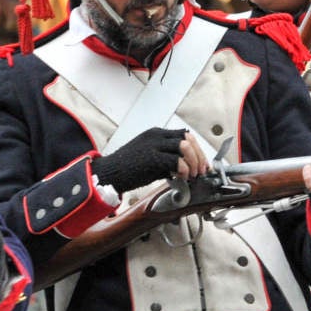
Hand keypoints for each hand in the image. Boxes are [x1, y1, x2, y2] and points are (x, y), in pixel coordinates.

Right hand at [93, 127, 208, 190]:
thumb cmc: (126, 168)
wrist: (108, 173)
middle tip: (201, 171)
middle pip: (188, 138)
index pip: (185, 135)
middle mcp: (156, 136)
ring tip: (192, 175)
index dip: (197, 149)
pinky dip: (184, 169)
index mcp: (156, 133)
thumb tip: (185, 168)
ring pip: (185, 146)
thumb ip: (166, 159)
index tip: (202, 163)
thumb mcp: (148, 157)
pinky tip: (182, 177)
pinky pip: (176, 160)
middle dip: (199, 156)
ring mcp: (154, 145)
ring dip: (193, 162)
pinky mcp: (151, 157)